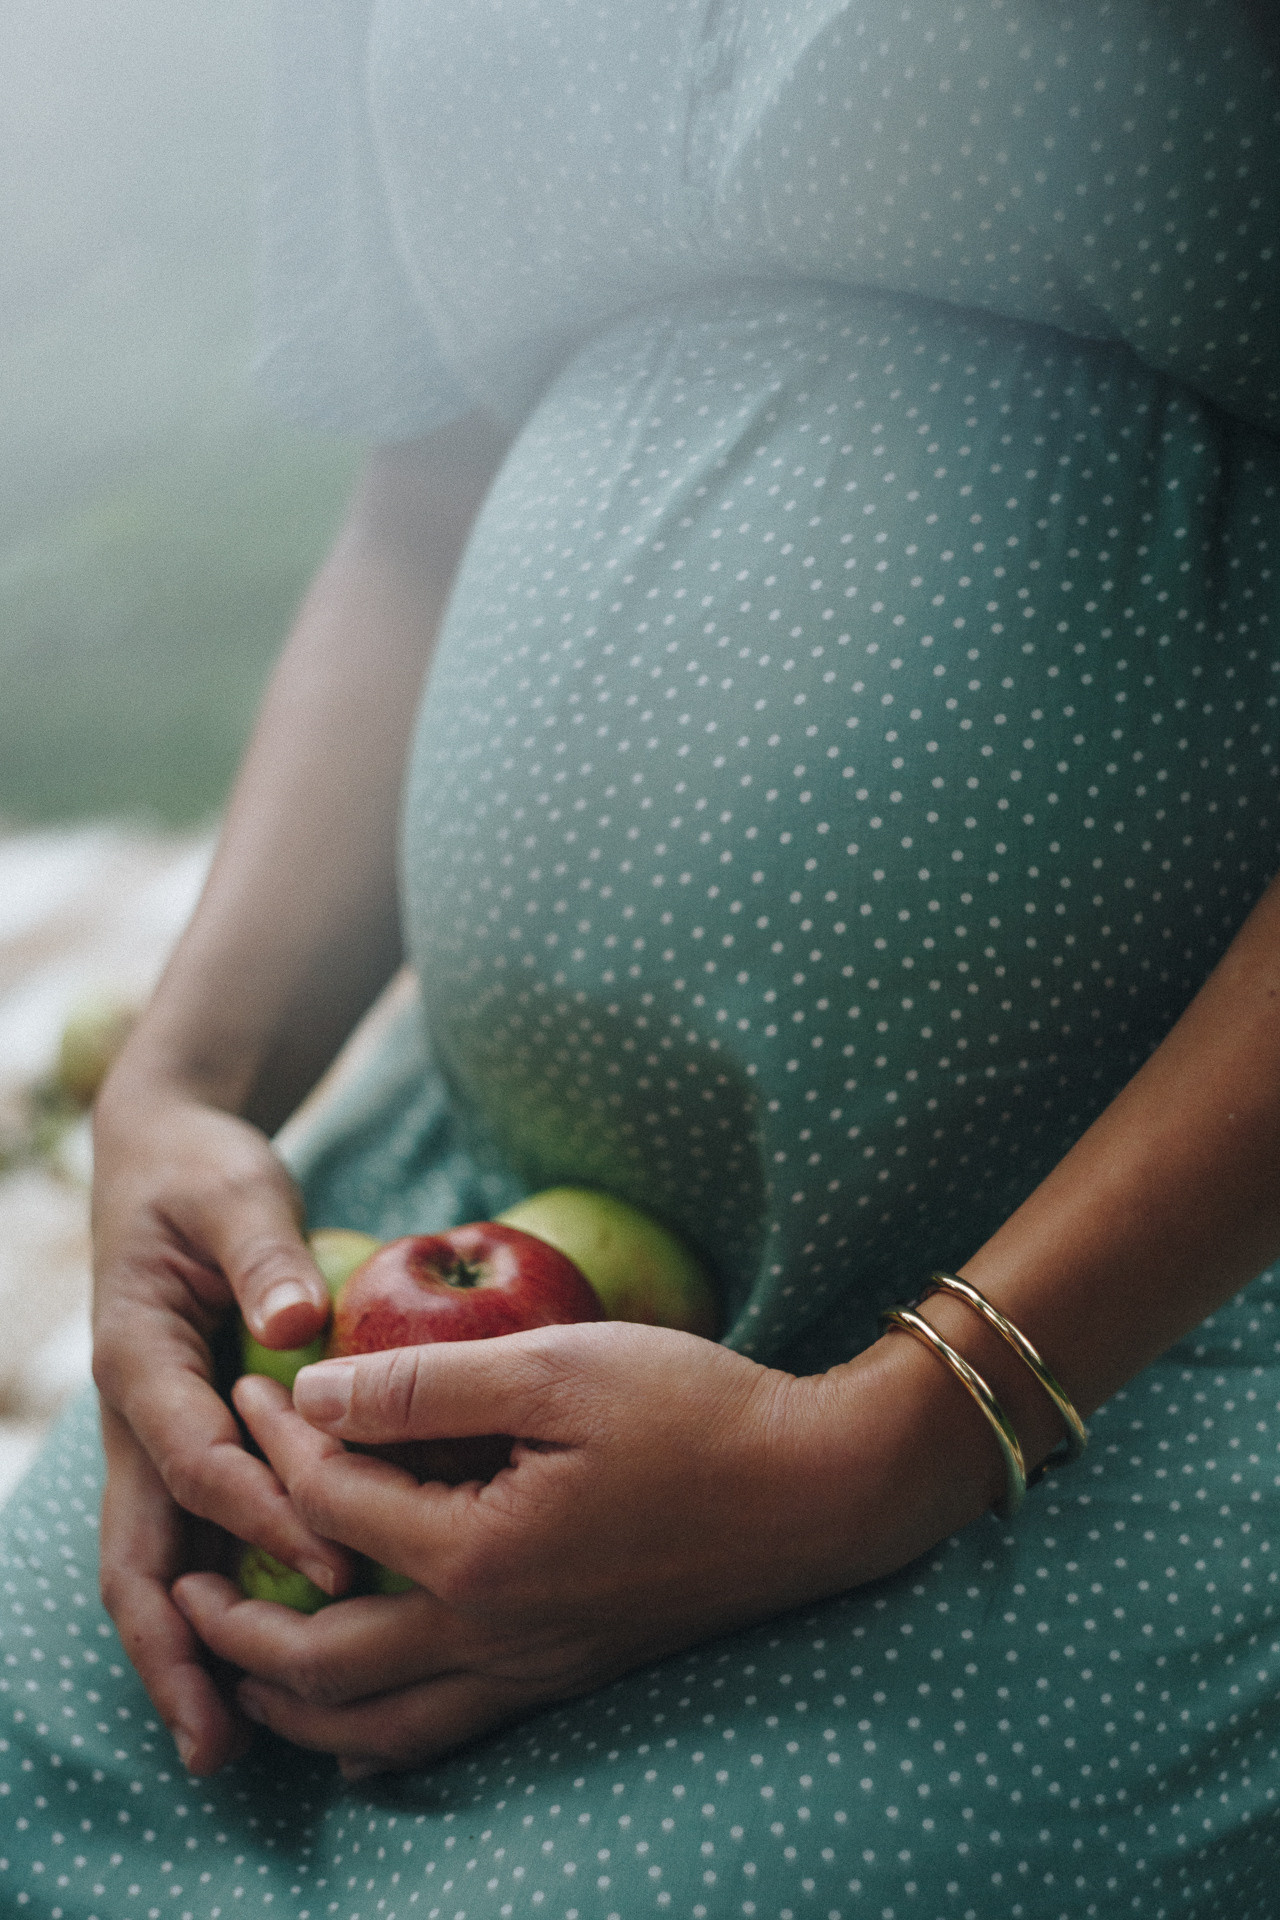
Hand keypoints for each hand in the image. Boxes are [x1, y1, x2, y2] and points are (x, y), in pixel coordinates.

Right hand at [91, 1080, 354, 1774]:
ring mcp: (153, 1436)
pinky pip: (191, 1535)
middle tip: (217, 1748)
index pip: (197, 1461)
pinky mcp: (184, 1439)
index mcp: (140, 1357)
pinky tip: (257, 1659)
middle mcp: (135, 1414)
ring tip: (226, 1746)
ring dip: (183, 1650)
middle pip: (138, 1553)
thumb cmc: (202, 1171)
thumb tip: (298, 1325)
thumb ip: (263, 1250)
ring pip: (155, 1562)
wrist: (162, 1155)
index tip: (339, 1568)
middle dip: (172, 1650)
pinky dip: (213, 1600)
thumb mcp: (233, 1189)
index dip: (264, 1518)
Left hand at [169, 1321, 992, 1775]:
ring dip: (290, 1703)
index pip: (332, 1505)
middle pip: (322, 1663)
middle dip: (238, 1627)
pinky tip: (361, 1723)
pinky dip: (377, 1738)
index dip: (277, 1442)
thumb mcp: (560, 1367)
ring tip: (240, 1663)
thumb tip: (317, 1391)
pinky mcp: (567, 1676)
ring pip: (376, 1726)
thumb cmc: (696, 1413)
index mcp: (479, 1552)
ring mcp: (532, 1669)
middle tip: (187, 1583)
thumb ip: (430, 1383)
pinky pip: (447, 1736)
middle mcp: (492, 1634)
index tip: (254, 1388)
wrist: (819, 1494)